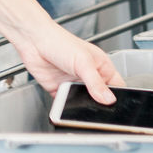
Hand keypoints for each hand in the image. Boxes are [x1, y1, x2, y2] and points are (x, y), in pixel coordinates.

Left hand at [9, 25, 123, 104]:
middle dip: (100, 104)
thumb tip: (108, 99)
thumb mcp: (84, 62)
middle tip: (99, 111)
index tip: (116, 105)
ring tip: (82, 108)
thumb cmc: (61, 42)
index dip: (119, 96)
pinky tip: (66, 106)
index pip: (117, 86)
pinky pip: (66, 103)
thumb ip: (96, 83)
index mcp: (102, 67)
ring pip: (83, 102)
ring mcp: (74, 84)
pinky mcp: (60, 90)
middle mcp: (89, 76)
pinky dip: (65, 107)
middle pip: (100, 97)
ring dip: (82, 106)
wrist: (33, 41)